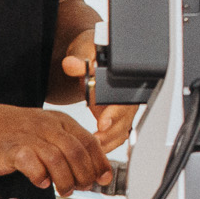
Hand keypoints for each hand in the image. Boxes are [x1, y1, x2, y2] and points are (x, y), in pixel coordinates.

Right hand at [0, 103, 113, 195]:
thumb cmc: (12, 128)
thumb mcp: (46, 129)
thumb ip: (67, 145)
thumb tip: (89, 168)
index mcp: (59, 121)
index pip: (89, 142)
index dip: (100, 162)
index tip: (104, 178)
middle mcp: (47, 127)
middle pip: (77, 152)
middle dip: (85, 174)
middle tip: (83, 187)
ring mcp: (29, 137)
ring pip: (58, 159)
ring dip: (65, 179)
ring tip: (65, 190)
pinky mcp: (11, 149)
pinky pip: (31, 164)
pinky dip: (39, 176)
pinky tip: (40, 181)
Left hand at [60, 27, 135, 153]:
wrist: (91, 55)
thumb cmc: (90, 51)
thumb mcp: (84, 49)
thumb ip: (79, 57)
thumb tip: (71, 64)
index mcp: (123, 79)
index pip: (124, 100)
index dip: (114, 114)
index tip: (102, 123)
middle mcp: (127, 96)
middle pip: (125, 120)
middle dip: (110, 133)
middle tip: (94, 142)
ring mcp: (122, 109)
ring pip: (122, 131)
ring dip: (108, 142)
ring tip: (91, 149)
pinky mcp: (115, 118)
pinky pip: (117, 135)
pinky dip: (107, 144)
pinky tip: (93, 149)